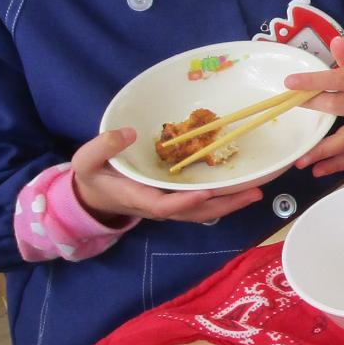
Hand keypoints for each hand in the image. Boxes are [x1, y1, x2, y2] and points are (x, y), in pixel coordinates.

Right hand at [70, 126, 269, 222]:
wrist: (95, 195)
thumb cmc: (92, 176)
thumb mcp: (86, 160)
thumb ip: (103, 146)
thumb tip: (128, 132)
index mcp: (137, 198)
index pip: (165, 206)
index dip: (186, 201)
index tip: (205, 192)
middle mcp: (159, 205)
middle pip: (196, 212)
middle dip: (225, 205)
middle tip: (254, 193)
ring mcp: (169, 204)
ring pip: (203, 210)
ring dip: (230, 202)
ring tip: (257, 191)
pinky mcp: (176, 198)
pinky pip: (202, 202)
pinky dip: (222, 197)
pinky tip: (241, 186)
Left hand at [287, 39, 343, 176]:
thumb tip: (334, 44)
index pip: (342, 79)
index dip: (315, 81)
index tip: (291, 83)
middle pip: (340, 107)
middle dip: (313, 107)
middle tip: (290, 107)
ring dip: (322, 152)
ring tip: (301, 159)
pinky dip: (337, 165)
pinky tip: (318, 170)